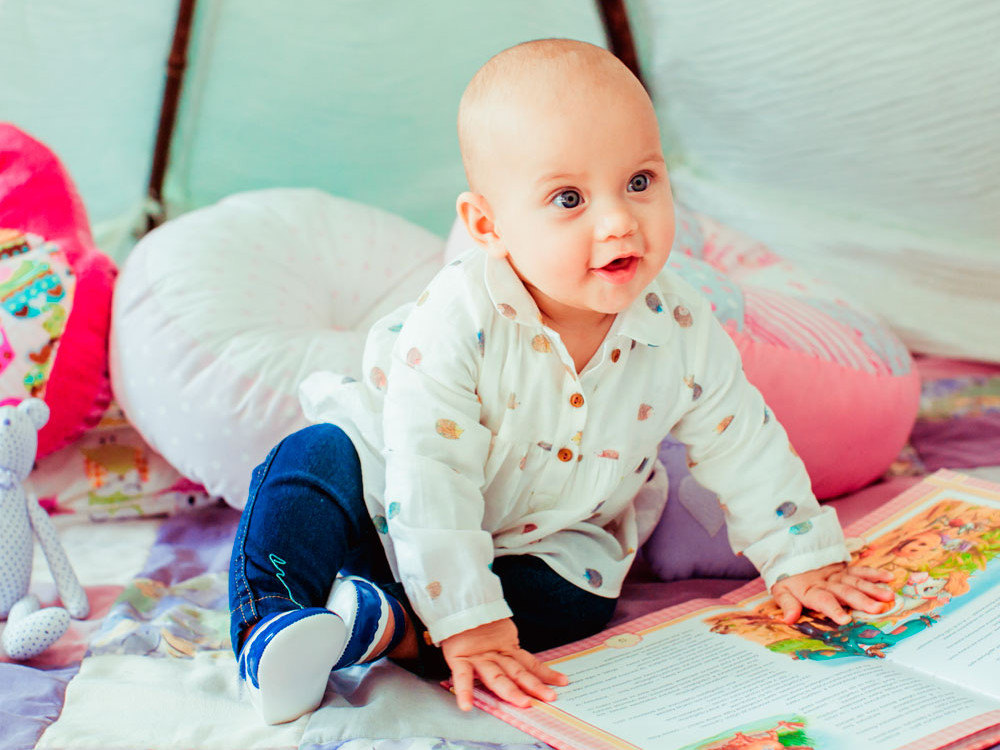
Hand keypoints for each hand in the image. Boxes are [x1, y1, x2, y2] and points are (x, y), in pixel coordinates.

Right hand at [441, 618, 568, 710]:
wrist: (455, 605)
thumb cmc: (473, 623)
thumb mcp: (496, 633)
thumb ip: (508, 646)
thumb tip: (530, 661)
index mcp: (505, 649)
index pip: (530, 663)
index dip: (546, 672)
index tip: (562, 682)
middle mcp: (494, 655)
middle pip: (517, 673)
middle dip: (533, 686)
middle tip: (549, 697)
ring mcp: (478, 658)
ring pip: (497, 677)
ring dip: (512, 691)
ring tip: (525, 703)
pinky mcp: (460, 658)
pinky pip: (461, 677)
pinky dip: (464, 691)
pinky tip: (466, 706)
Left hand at [771, 563, 894, 625]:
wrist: (792, 554)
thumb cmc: (789, 579)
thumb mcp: (781, 590)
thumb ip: (787, 604)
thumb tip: (788, 619)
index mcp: (810, 589)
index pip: (822, 600)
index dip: (833, 609)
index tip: (845, 620)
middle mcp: (827, 582)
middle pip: (845, 591)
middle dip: (861, 600)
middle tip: (877, 609)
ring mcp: (837, 575)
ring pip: (856, 581)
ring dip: (873, 588)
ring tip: (889, 596)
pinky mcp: (845, 569)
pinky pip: (860, 571)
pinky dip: (874, 574)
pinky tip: (889, 578)